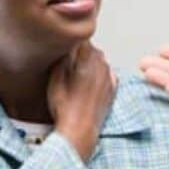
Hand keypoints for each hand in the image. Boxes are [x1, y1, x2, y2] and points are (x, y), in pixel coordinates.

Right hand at [48, 42, 116, 159]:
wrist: (79, 129)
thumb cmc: (65, 105)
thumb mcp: (55, 75)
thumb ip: (63, 54)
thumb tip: (67, 43)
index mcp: (89, 57)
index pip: (81, 39)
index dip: (70, 42)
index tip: (63, 48)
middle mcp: (103, 64)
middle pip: (91, 48)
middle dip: (80, 53)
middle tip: (67, 64)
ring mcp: (110, 76)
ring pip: (99, 60)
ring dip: (89, 63)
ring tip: (76, 77)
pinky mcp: (113, 88)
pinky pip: (105, 73)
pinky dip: (97, 75)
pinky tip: (86, 84)